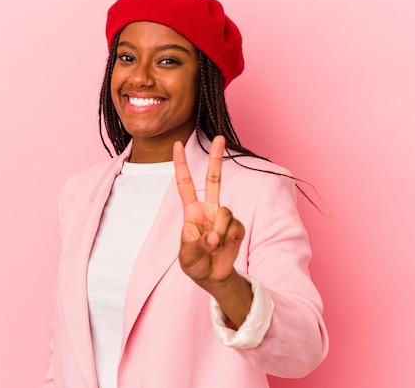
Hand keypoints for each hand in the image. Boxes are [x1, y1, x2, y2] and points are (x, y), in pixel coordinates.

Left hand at [173, 136, 245, 284]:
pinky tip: (223, 247)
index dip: (181, 165)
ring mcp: (223, 218)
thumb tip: (213, 236)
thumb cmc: (195, 264)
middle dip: (217, 158)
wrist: (213, 277)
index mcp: (192, 212)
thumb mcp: (187, 256)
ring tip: (213, 246)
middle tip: (220, 138)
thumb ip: (197, 245)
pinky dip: (226, 240)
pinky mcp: (237, 227)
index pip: (185, 185)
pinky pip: (233, 227)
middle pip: (214, 180)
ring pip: (224, 211)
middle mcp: (209, 210)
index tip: (177, 145)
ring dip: (218, 232)